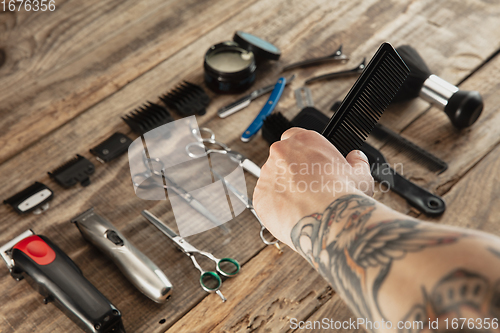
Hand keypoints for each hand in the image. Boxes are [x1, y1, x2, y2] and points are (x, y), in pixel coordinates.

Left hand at [253, 128, 373, 249]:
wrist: (328, 220)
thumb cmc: (344, 195)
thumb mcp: (360, 174)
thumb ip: (356, 162)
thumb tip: (356, 157)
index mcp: (303, 139)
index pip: (295, 137)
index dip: (302, 153)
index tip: (309, 165)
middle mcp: (280, 152)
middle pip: (281, 159)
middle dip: (291, 172)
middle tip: (307, 189)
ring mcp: (267, 173)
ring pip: (272, 180)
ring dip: (282, 189)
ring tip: (302, 206)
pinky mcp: (259, 195)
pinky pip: (265, 199)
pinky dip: (275, 207)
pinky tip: (292, 214)